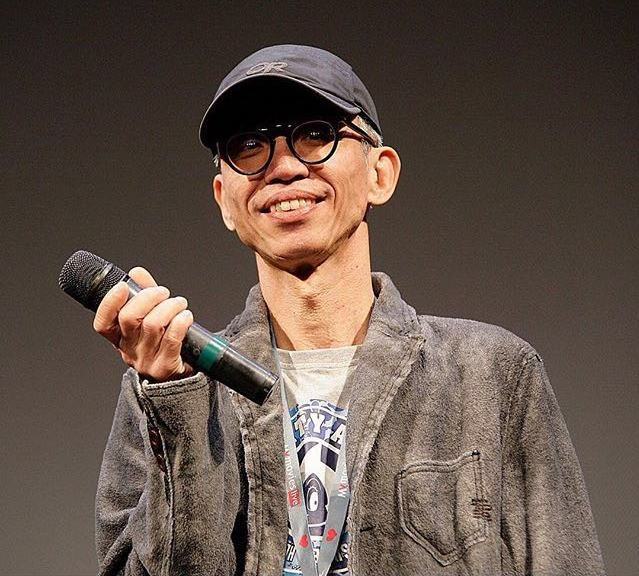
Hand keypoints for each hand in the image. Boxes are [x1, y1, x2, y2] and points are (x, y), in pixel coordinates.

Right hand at [93, 267, 194, 381]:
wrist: (181, 374)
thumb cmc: (164, 342)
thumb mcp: (151, 316)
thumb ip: (142, 293)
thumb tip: (136, 273)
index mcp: (119, 338)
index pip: (103, 323)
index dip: (110, 303)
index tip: (123, 286)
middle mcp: (129, 350)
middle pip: (129, 318)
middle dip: (149, 297)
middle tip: (164, 292)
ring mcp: (146, 360)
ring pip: (153, 325)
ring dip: (170, 307)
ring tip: (179, 303)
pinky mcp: (165, 367)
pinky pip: (172, 339)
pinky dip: (181, 322)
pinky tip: (186, 316)